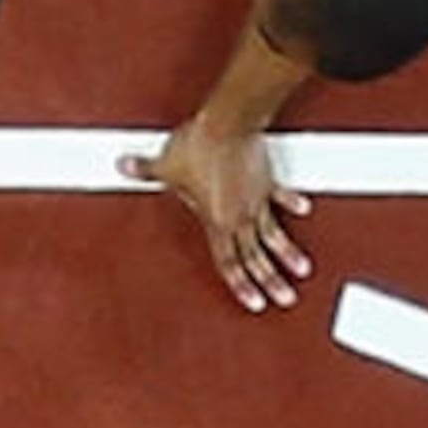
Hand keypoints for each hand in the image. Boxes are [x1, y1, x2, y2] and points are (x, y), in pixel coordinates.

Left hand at [122, 121, 314, 312]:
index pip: (227, 261)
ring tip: (301, 269)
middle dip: (270, 280)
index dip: (239, 284)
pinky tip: (301, 209)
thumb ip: (145, 170)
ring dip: (286, 253)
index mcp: (216, 220)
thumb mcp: (165, 166)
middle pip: (255, 255)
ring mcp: (256, 199)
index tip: (254, 301)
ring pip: (273, 234)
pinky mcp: (266, 180)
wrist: (227, 126)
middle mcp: (239, 215)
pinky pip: (280, 197)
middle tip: (284, 298)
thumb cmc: (198, 148)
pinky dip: (290, 203)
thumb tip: (126, 167)